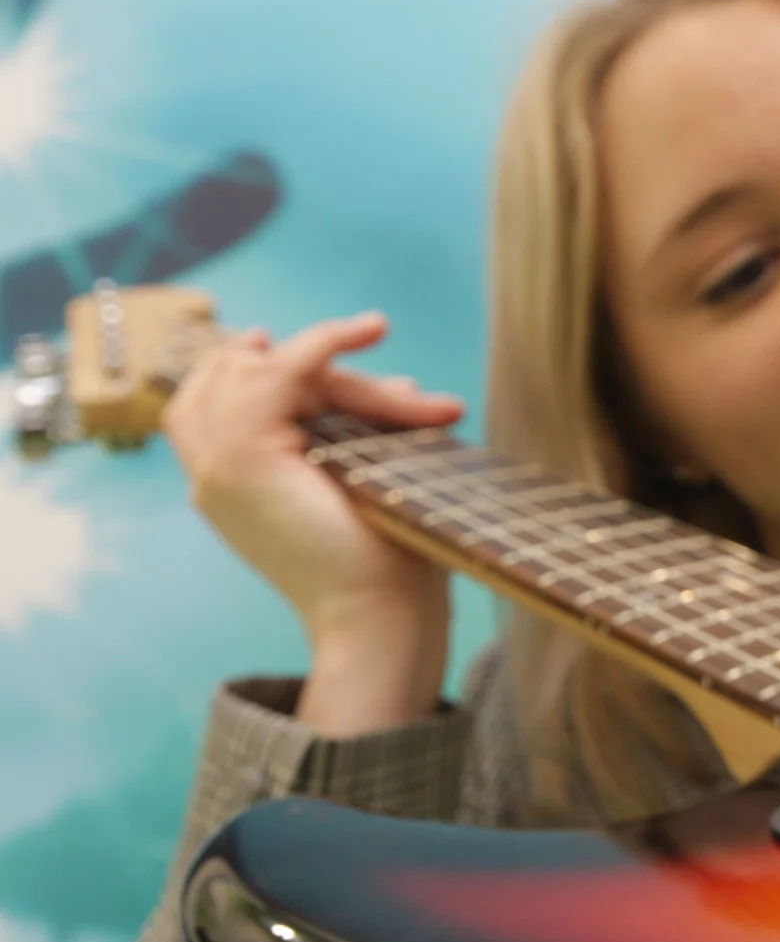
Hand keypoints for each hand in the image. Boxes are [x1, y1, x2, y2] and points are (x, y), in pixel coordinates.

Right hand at [163, 312, 467, 732]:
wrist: (382, 611)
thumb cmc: (390, 558)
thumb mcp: (371, 477)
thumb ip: (367, 433)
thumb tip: (406, 384)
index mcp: (231, 483)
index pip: (223, 395)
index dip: (269, 359)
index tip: (337, 335)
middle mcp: (211, 475)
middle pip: (236, 375)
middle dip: (312, 357)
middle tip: (375, 333)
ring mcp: (216, 468)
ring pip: (255, 372)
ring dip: (325, 353)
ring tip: (374, 329)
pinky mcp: (241, 461)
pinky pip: (272, 375)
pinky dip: (319, 345)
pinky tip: (367, 331)